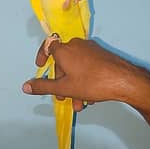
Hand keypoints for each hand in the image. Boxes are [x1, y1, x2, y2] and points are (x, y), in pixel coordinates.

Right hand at [22, 38, 138, 110]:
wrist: (124, 80)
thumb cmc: (92, 82)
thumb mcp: (65, 88)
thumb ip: (43, 86)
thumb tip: (25, 86)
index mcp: (64, 50)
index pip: (48, 45)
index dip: (42, 56)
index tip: (41, 67)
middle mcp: (76, 45)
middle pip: (63, 62)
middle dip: (62, 82)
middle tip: (65, 98)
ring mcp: (90, 48)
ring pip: (76, 66)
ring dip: (74, 85)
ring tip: (81, 104)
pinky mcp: (101, 54)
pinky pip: (87, 65)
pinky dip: (84, 79)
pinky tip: (90, 97)